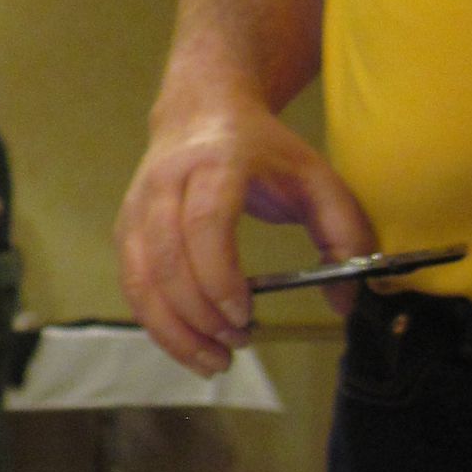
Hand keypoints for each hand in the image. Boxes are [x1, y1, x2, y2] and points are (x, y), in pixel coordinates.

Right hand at [115, 102, 374, 376]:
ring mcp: (137, 206)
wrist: (200, 110)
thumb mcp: (317, 178)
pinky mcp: (126, 228)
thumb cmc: (264, 151)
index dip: (218, 276)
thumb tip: (345, 301)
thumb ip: (345, 233)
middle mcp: (166, 182)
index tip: (245, 316)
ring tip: (214, 361)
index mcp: (216, 162)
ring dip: (172, 330)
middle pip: (165, 258)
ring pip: (139, 278)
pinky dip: (155, 323)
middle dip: (199, 314)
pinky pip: (130, 284)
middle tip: (239, 344)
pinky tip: (189, 345)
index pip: (204, 223)